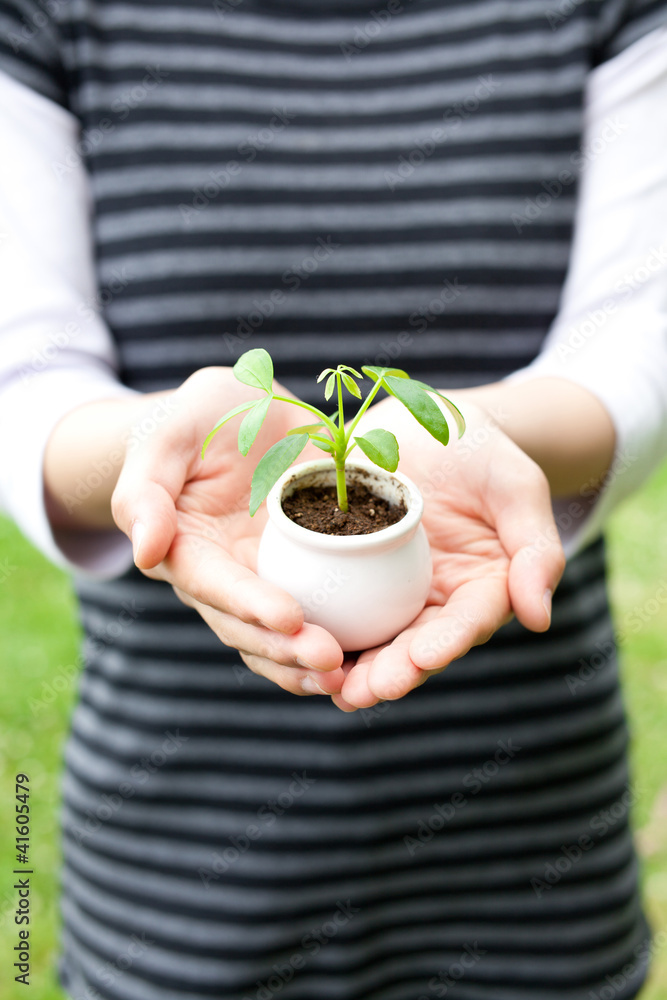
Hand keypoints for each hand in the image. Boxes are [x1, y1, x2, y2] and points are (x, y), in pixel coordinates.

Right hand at [110, 367, 344, 695]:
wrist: (239, 410)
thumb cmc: (192, 420)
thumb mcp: (165, 437)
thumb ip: (145, 490)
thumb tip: (145, 551)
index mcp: (186, 550)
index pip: (214, 585)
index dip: (249, 605)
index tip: (289, 618)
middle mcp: (225, 577)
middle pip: (249, 628)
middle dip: (287, 649)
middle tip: (330, 659)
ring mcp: (266, 579)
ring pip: (282, 637)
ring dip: (311, 662)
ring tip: (349, 673)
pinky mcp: (306, 570)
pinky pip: (322, 612)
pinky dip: (344, 638)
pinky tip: (373, 654)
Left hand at [333, 396, 565, 710]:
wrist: (427, 421)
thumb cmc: (484, 452)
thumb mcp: (517, 487)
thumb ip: (535, 548)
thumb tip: (539, 618)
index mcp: (481, 589)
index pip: (466, 623)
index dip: (446, 643)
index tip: (423, 656)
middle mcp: (436, 601)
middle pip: (416, 646)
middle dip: (392, 671)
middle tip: (366, 690)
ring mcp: (392, 591)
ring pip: (374, 638)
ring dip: (353, 666)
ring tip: (331, 686)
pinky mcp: (352, 572)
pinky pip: (337, 604)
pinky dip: (320, 627)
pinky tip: (295, 644)